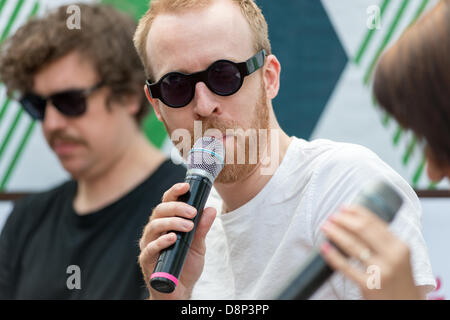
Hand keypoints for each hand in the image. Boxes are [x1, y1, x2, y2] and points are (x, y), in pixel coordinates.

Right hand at [138, 182, 215, 299]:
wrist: (180, 291)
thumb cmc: (186, 265)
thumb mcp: (198, 245)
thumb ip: (202, 228)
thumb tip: (210, 208)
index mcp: (166, 223)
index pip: (166, 202)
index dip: (174, 192)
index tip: (185, 185)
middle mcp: (154, 231)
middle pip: (159, 211)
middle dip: (176, 207)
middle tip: (192, 212)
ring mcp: (149, 245)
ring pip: (153, 226)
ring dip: (172, 223)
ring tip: (189, 226)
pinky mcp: (146, 260)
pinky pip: (150, 248)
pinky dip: (161, 241)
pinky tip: (173, 238)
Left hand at [319, 205, 421, 299]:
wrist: (405, 306)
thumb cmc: (398, 281)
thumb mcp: (400, 258)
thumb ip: (384, 242)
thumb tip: (359, 222)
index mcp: (400, 246)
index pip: (375, 222)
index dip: (357, 212)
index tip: (344, 207)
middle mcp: (392, 257)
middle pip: (362, 230)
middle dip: (344, 220)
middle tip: (332, 216)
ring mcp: (381, 271)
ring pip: (352, 245)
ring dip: (335, 233)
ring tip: (325, 227)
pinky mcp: (369, 285)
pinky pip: (345, 267)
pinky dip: (332, 255)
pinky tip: (324, 247)